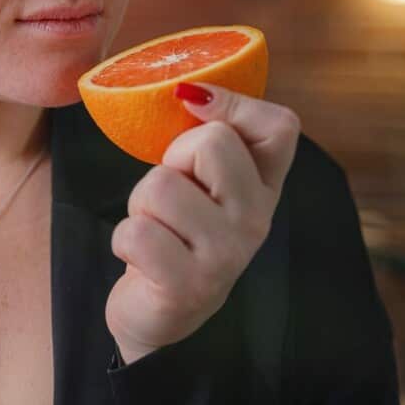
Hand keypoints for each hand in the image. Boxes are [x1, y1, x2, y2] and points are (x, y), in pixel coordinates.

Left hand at [105, 81, 301, 364]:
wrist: (160, 315)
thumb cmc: (175, 234)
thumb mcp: (201, 184)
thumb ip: (204, 139)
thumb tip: (185, 89)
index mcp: (264, 188)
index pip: (280, 126)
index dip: (234, 105)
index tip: (194, 110)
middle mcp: (257, 220)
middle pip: (212, 142)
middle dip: (170, 161)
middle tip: (171, 196)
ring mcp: (227, 255)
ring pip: (161, 186)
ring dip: (139, 206)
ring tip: (157, 230)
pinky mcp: (189, 286)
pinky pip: (136, 232)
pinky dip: (124, 241)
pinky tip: (143, 260)